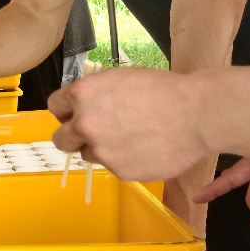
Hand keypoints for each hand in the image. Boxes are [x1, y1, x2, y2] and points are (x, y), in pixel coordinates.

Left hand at [47, 68, 209, 180]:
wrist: (195, 115)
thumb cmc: (162, 90)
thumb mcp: (119, 79)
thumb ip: (94, 94)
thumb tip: (83, 106)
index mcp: (82, 95)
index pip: (55, 107)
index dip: (66, 111)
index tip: (75, 114)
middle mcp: (85, 124)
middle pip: (60, 139)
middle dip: (73, 136)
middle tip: (93, 133)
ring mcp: (102, 150)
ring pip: (88, 154)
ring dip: (101, 148)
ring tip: (129, 138)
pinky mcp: (120, 171)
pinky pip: (113, 166)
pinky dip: (124, 160)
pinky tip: (144, 148)